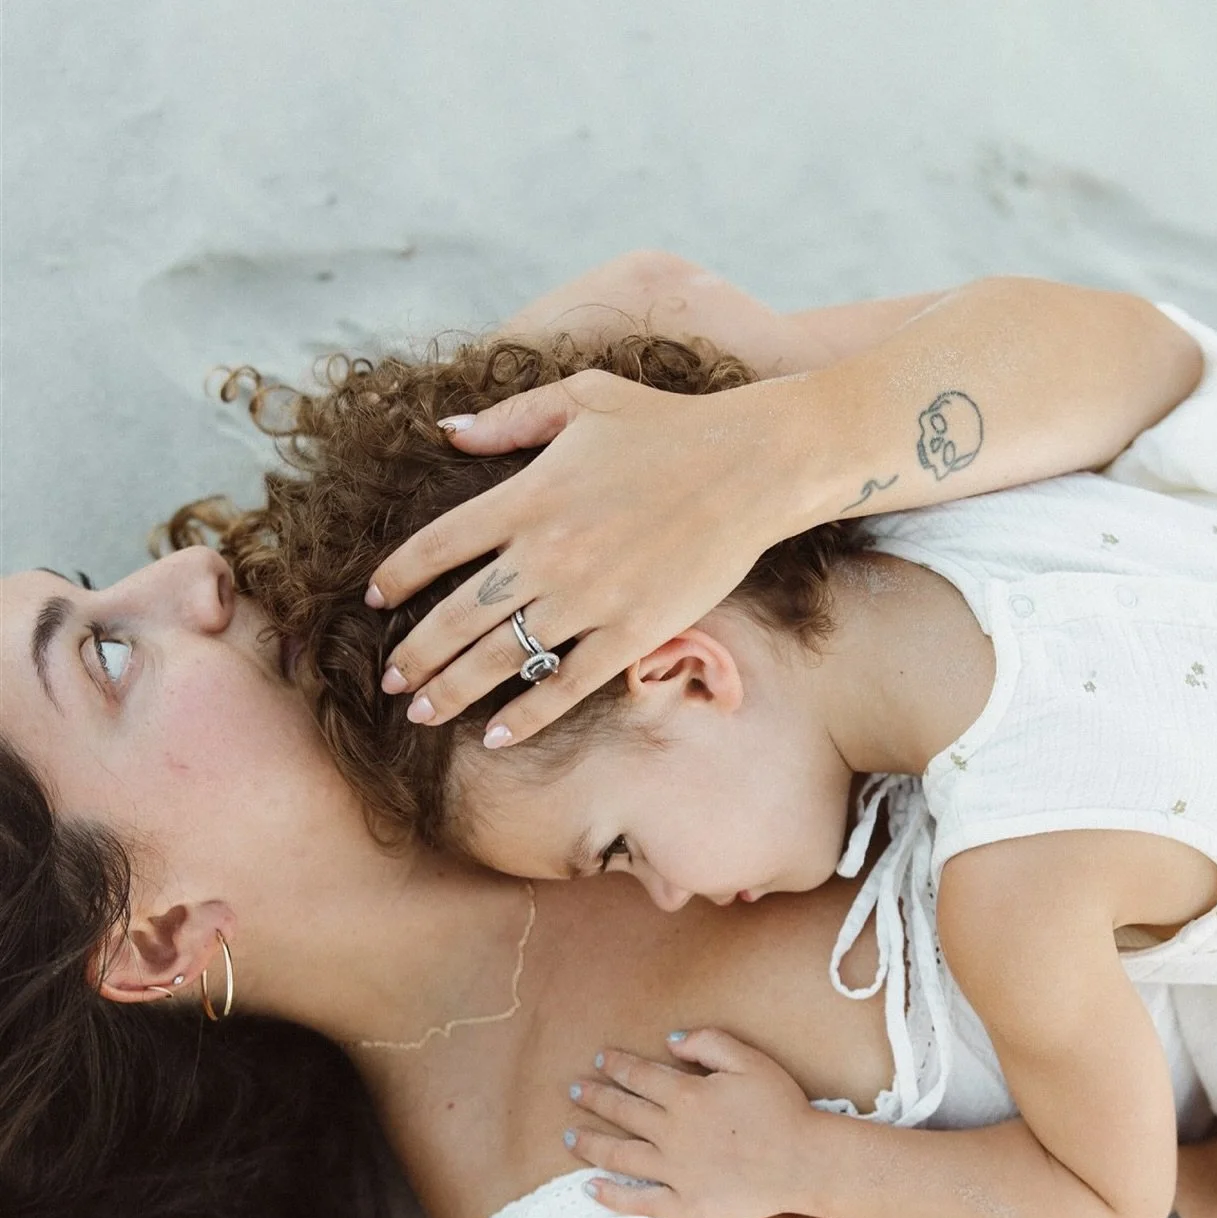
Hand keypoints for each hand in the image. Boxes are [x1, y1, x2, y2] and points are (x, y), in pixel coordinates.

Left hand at [365, 372, 812, 742]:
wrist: (752, 465)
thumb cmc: (668, 425)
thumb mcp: (583, 395)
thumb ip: (510, 418)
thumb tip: (448, 429)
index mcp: (526, 495)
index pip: (438, 546)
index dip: (397, 576)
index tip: (374, 597)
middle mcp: (547, 552)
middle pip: (457, 617)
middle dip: (416, 654)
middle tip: (391, 681)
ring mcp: (589, 598)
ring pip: (501, 658)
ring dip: (453, 690)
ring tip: (422, 711)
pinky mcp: (632, 631)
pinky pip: (566, 683)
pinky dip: (526, 714)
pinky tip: (496, 734)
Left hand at [563, 1028, 820, 1217]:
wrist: (804, 1162)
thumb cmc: (781, 1108)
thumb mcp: (750, 1060)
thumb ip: (709, 1043)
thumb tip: (671, 1040)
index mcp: (687, 1095)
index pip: (639, 1075)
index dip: (616, 1065)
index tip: (600, 1059)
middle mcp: (672, 1132)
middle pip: (622, 1111)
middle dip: (594, 1097)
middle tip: (573, 1090)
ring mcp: (675, 1171)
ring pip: (618, 1155)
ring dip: (589, 1144)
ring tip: (568, 1136)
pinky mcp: (683, 1204)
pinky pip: (638, 1201)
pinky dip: (610, 1196)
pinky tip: (590, 1187)